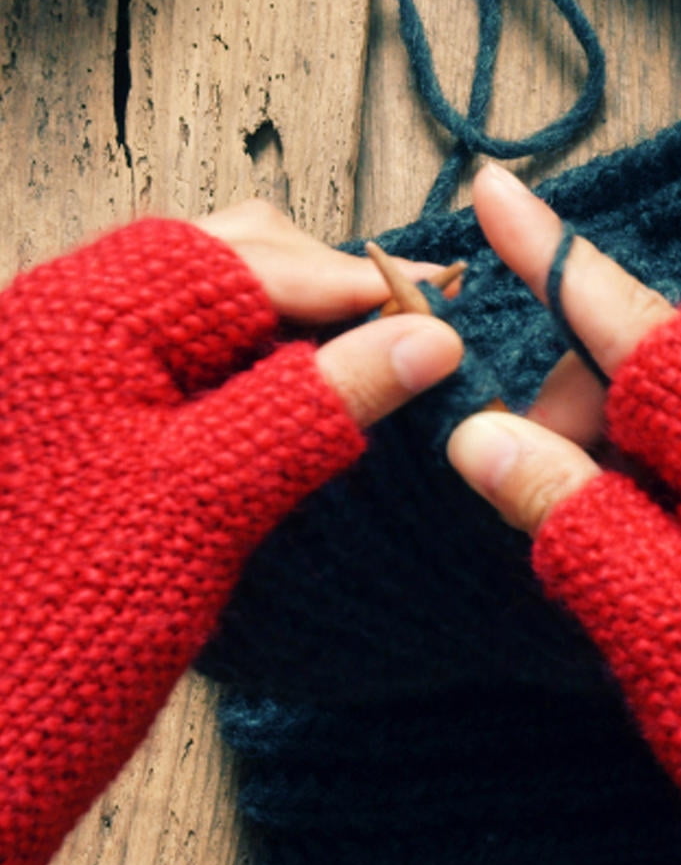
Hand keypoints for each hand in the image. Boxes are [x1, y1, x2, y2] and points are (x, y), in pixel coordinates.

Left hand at [0, 207, 461, 864]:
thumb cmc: (70, 609)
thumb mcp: (212, 496)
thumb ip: (322, 402)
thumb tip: (431, 340)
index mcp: (81, 311)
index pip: (245, 255)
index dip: (346, 283)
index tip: (428, 321)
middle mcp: (67, 315)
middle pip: (226, 258)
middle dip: (317, 291)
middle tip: (399, 340)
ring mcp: (73, 363)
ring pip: (212, 303)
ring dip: (292, 326)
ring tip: (362, 371)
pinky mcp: (87, 412)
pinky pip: (190, 354)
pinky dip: (256, 366)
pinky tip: (304, 404)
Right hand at [446, 163, 680, 864]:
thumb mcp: (646, 616)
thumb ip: (562, 505)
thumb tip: (478, 431)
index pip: (637, 320)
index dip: (554, 256)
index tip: (494, 189)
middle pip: (653, 358)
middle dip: (574, 398)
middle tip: (522, 472)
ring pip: (674, 406)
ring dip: (610, 445)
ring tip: (596, 543)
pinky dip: (648, 475)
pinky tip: (631, 537)